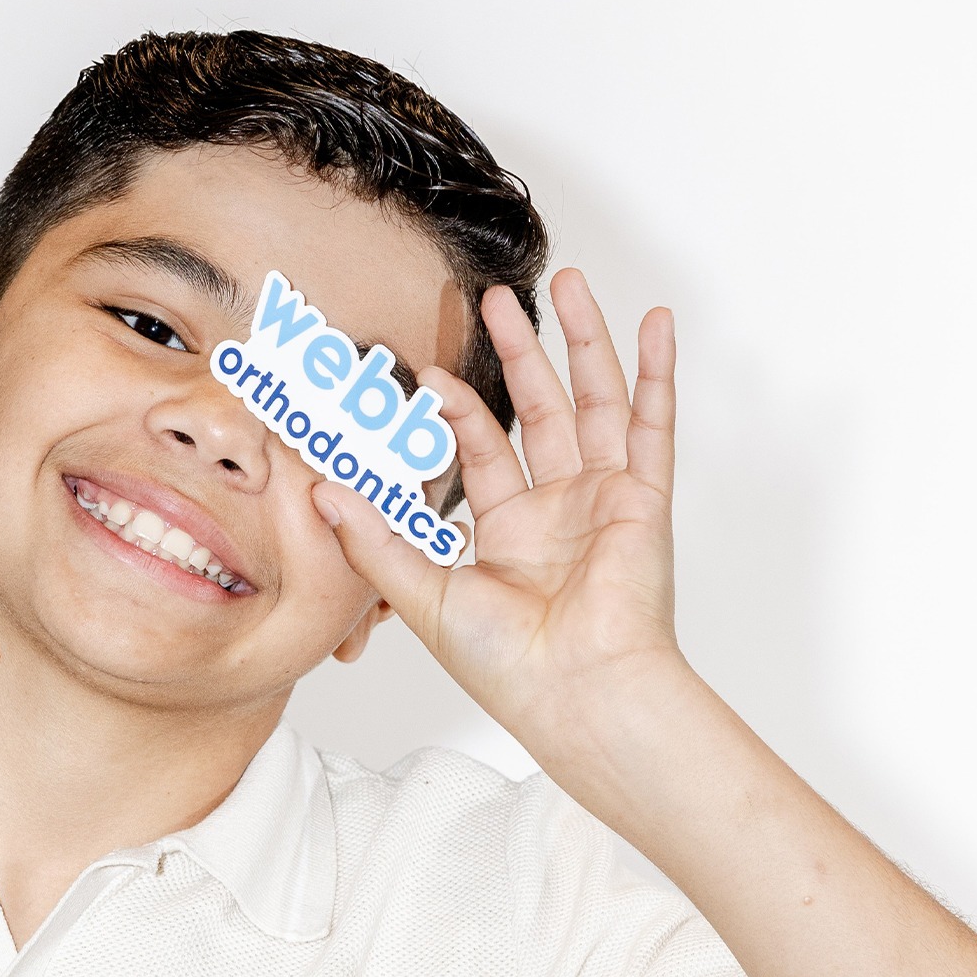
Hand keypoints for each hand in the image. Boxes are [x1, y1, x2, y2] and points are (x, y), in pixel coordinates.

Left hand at [312, 268, 686, 742]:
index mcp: (509, 534)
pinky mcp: (644, 501)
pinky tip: (656, 323)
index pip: (480, 450)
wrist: (576, 694)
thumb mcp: (423, 595)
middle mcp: (559, 510)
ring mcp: (605, 501)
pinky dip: (657, 374)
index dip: (454, 409)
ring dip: (584, 341)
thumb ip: (375, 540)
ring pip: (595, 402)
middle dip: (518, 352)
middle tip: (495, 299)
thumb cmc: (508, 666)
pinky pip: (652, 426)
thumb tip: (319, 491)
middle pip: (539, 410)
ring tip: (570, 282)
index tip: (422, 372)